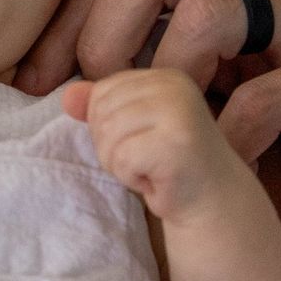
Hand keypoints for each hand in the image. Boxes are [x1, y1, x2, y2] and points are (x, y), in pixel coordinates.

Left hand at [19, 0, 280, 212]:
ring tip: (117, 129)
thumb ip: (201, 64)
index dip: (68, 14)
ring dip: (146, 74)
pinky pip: (273, 94)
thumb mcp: (271, 70)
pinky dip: (223, 135)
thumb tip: (92, 92)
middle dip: (88, 31)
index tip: (28, 78)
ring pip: (205, 9)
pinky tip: (200, 171)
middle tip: (61, 102)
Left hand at [64, 69, 243, 222]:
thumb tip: (68, 96)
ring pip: (108, 134)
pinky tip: (156, 180)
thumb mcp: (131, 129)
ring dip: (120, 164)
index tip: (141, 144)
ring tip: (150, 170)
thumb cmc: (167, 166)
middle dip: (111, 146)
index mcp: (163, 77)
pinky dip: (131, 177)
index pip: (101, 93)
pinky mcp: (175, 143)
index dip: (108, 127)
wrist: (213, 203)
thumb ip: (100, 108)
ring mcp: (178, 112)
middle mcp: (173, 86)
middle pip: (101, 112)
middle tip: (145, 162)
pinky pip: (121, 158)